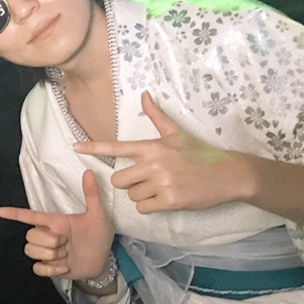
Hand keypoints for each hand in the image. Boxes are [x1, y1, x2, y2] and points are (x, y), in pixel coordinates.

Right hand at [0, 170, 113, 279]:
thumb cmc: (99, 235)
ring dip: (50, 256)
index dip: (14, 214)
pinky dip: (50, 270)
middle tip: (66, 243)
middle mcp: (49, 236)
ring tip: (66, 255)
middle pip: (29, 236)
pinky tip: (64, 267)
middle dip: (48, 241)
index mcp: (56, 222)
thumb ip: (91, 194)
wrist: (104, 260)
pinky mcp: (50, 268)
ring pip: (31, 251)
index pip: (30, 216)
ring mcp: (48, 253)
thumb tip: (89, 172)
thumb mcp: (97, 214)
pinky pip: (37, 269)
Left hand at [74, 91, 238, 212]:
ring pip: (131, 196)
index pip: (116, 147)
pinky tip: (165, 198)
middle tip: (148, 178)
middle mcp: (153, 165)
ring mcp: (161, 184)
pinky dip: (150, 207)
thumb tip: (144, 95)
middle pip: (118, 179)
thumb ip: (157, 116)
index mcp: (152, 147)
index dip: (94, 148)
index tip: (76, 148)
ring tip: (161, 187)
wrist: (227, 175)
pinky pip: (143, 209)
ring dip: (142, 195)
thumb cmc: (200, 153)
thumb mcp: (177, 133)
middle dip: (129, 182)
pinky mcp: (169, 201)